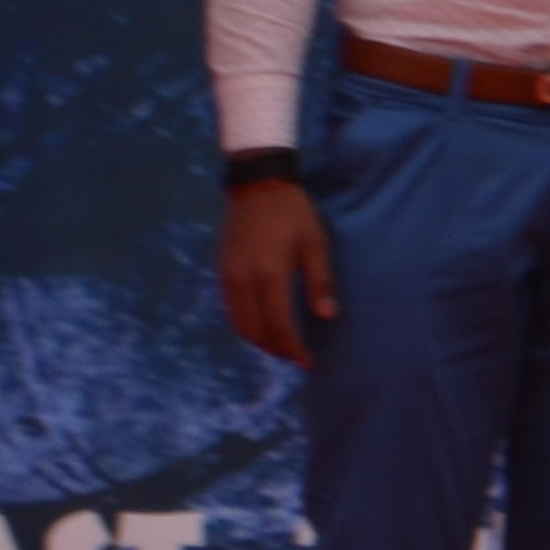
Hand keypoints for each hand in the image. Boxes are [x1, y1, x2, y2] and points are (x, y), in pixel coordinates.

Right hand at [219, 181, 336, 365]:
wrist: (257, 186)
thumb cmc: (294, 213)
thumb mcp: (315, 243)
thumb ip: (320, 281)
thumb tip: (328, 317)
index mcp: (269, 275)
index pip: (278, 326)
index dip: (292, 349)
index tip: (307, 363)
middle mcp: (243, 281)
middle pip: (255, 331)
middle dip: (275, 348)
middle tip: (296, 356)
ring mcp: (228, 277)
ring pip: (239, 323)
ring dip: (259, 340)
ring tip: (282, 345)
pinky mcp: (222, 272)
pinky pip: (232, 309)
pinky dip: (246, 324)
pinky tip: (263, 324)